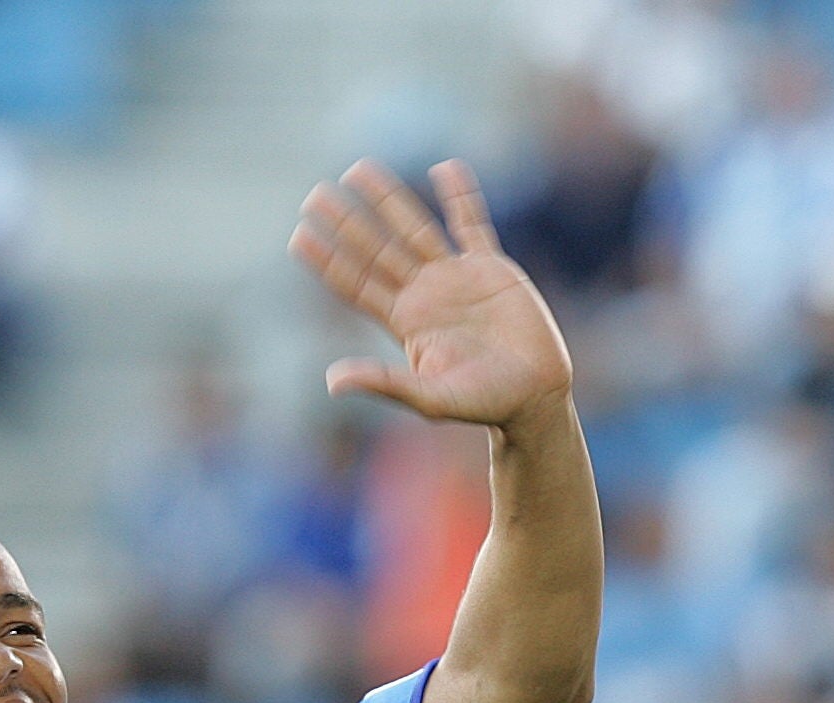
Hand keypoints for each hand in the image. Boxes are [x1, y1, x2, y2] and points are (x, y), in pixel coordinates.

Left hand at [289, 159, 571, 432]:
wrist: (534, 395)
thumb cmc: (482, 403)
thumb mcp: (429, 398)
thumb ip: (384, 383)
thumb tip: (331, 382)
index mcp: (405, 322)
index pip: (357, 284)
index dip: (328, 261)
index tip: (299, 236)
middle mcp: (424, 295)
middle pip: (376, 250)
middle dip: (347, 222)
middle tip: (314, 194)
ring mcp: (456, 278)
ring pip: (414, 228)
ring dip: (387, 199)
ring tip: (358, 169)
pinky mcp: (492, 268)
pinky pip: (471, 223)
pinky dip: (460, 197)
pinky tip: (444, 168)